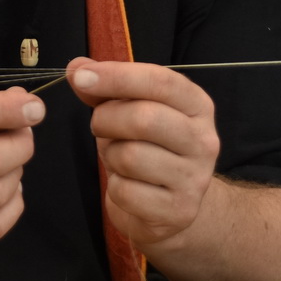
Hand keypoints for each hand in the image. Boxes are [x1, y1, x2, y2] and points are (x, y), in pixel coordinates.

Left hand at [66, 58, 220, 249]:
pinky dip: (115, 187)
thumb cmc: (150, 149)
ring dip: (111, 156)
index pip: (160, 81)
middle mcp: (203, 140)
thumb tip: (77, 69)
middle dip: (106, 120)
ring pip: (131, 157)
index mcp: (197, 106)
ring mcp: (194, 178)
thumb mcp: (131, 112)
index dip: (117, 76)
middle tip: (99, 126)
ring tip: (118, 158)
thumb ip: (106, 89)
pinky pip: (126, 192)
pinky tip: (125, 186)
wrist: (173, 206)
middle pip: (144, 118)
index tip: (80, 77)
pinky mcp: (178, 211)